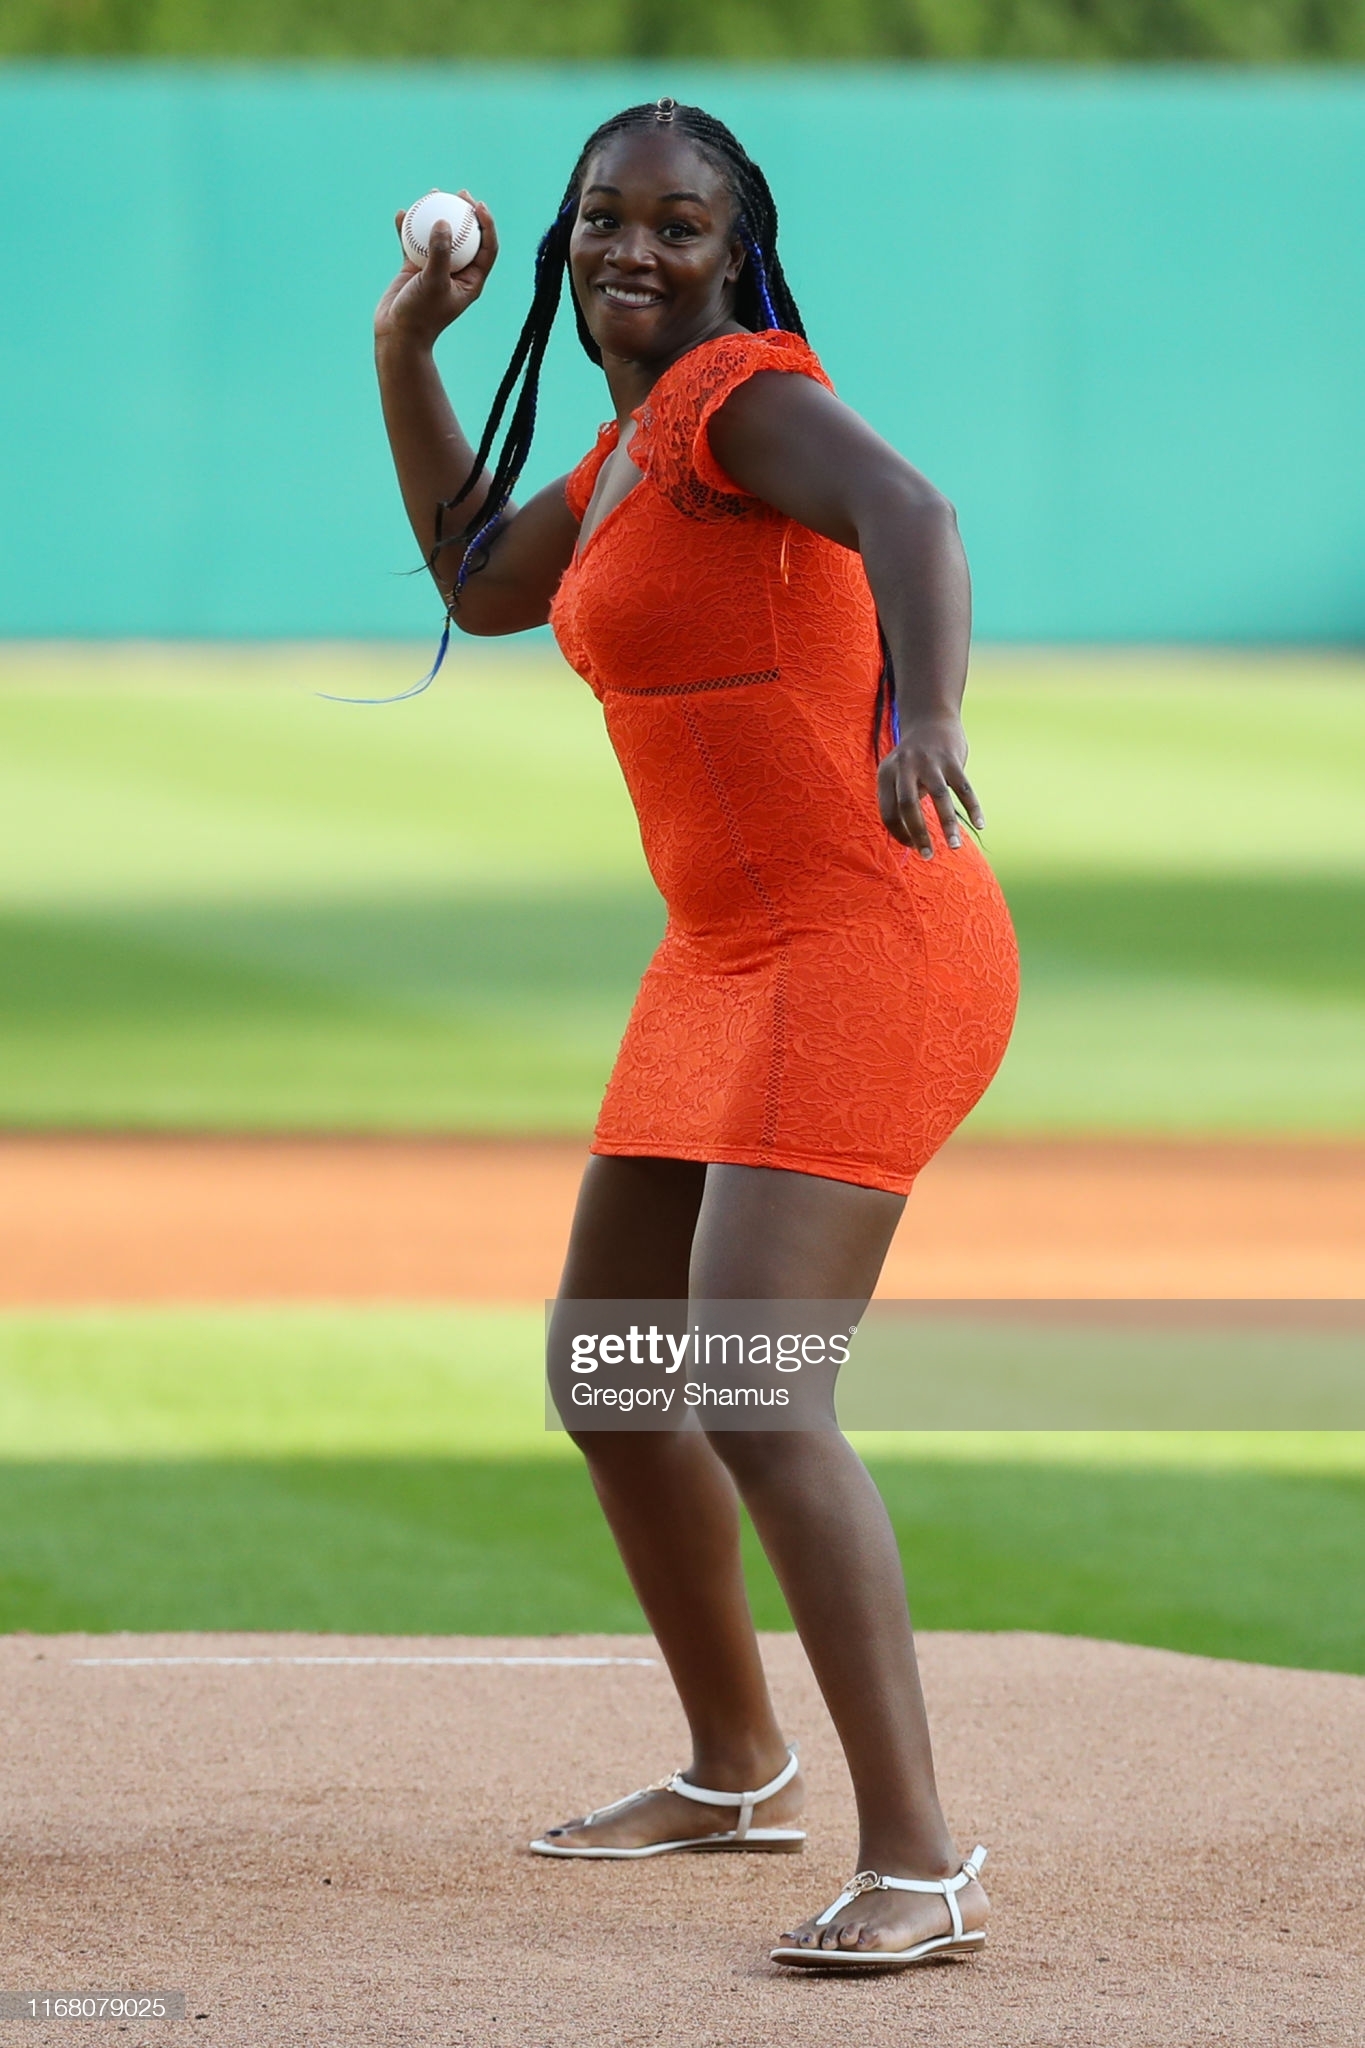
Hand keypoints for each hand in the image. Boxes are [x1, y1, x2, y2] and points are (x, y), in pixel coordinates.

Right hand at [374, 193, 497, 349]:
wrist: (397, 335)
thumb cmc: (420, 315)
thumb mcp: (433, 283)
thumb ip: (440, 253)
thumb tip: (443, 221)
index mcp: (471, 280)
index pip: (487, 248)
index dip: (487, 224)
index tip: (478, 205)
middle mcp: (456, 273)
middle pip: (466, 237)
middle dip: (464, 213)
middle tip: (459, 194)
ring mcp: (435, 269)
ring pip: (439, 236)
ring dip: (436, 214)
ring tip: (433, 193)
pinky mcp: (415, 269)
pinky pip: (414, 242)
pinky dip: (408, 228)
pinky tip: (402, 213)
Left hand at [877, 713, 984, 856]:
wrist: (931, 720)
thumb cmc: (913, 760)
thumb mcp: (896, 775)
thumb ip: (899, 801)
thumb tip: (910, 838)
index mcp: (886, 774)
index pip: (888, 811)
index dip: (899, 833)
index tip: (912, 846)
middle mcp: (905, 766)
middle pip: (908, 804)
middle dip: (917, 833)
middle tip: (927, 856)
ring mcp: (930, 761)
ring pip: (939, 797)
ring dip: (947, 824)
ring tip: (954, 847)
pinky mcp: (952, 758)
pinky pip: (963, 787)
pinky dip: (973, 807)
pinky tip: (980, 825)